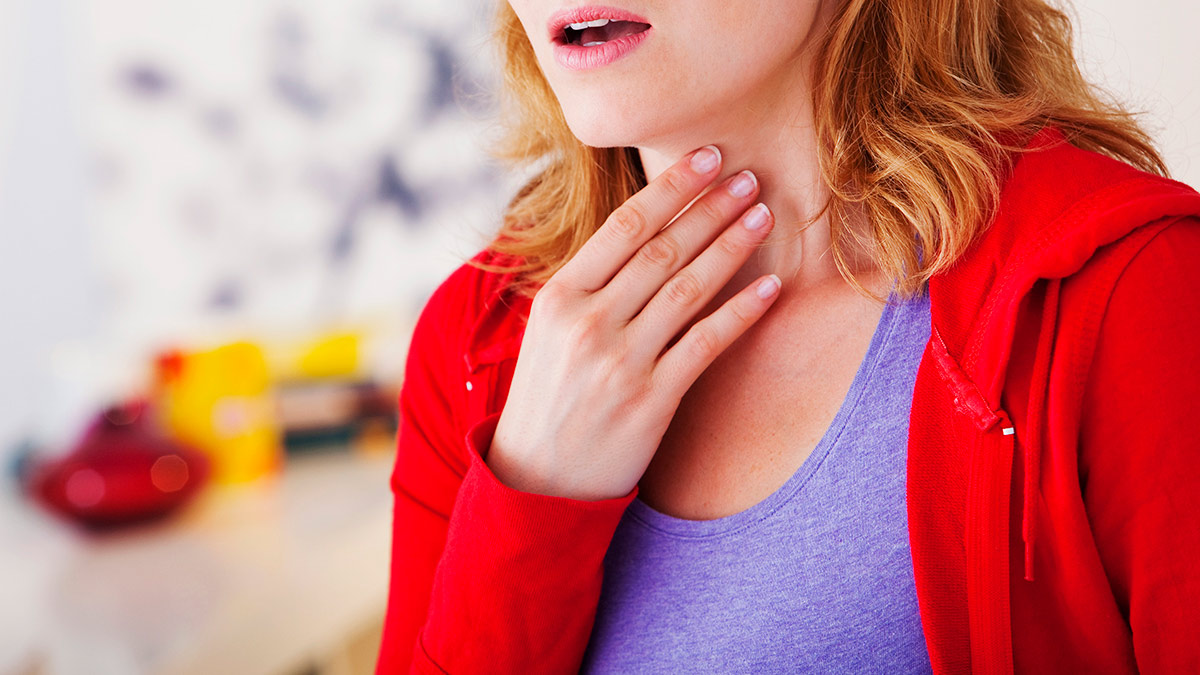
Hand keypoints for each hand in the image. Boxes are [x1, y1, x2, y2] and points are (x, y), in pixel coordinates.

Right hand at [487, 146, 780, 500]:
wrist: (537, 482)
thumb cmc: (548, 396)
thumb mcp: (549, 331)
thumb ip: (589, 285)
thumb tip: (642, 230)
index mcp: (558, 296)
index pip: (625, 226)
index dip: (672, 187)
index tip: (707, 155)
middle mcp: (588, 322)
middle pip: (663, 249)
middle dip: (711, 208)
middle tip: (749, 176)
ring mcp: (620, 362)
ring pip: (688, 288)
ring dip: (731, 246)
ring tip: (763, 215)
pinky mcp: (651, 401)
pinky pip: (706, 344)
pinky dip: (741, 312)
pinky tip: (769, 288)